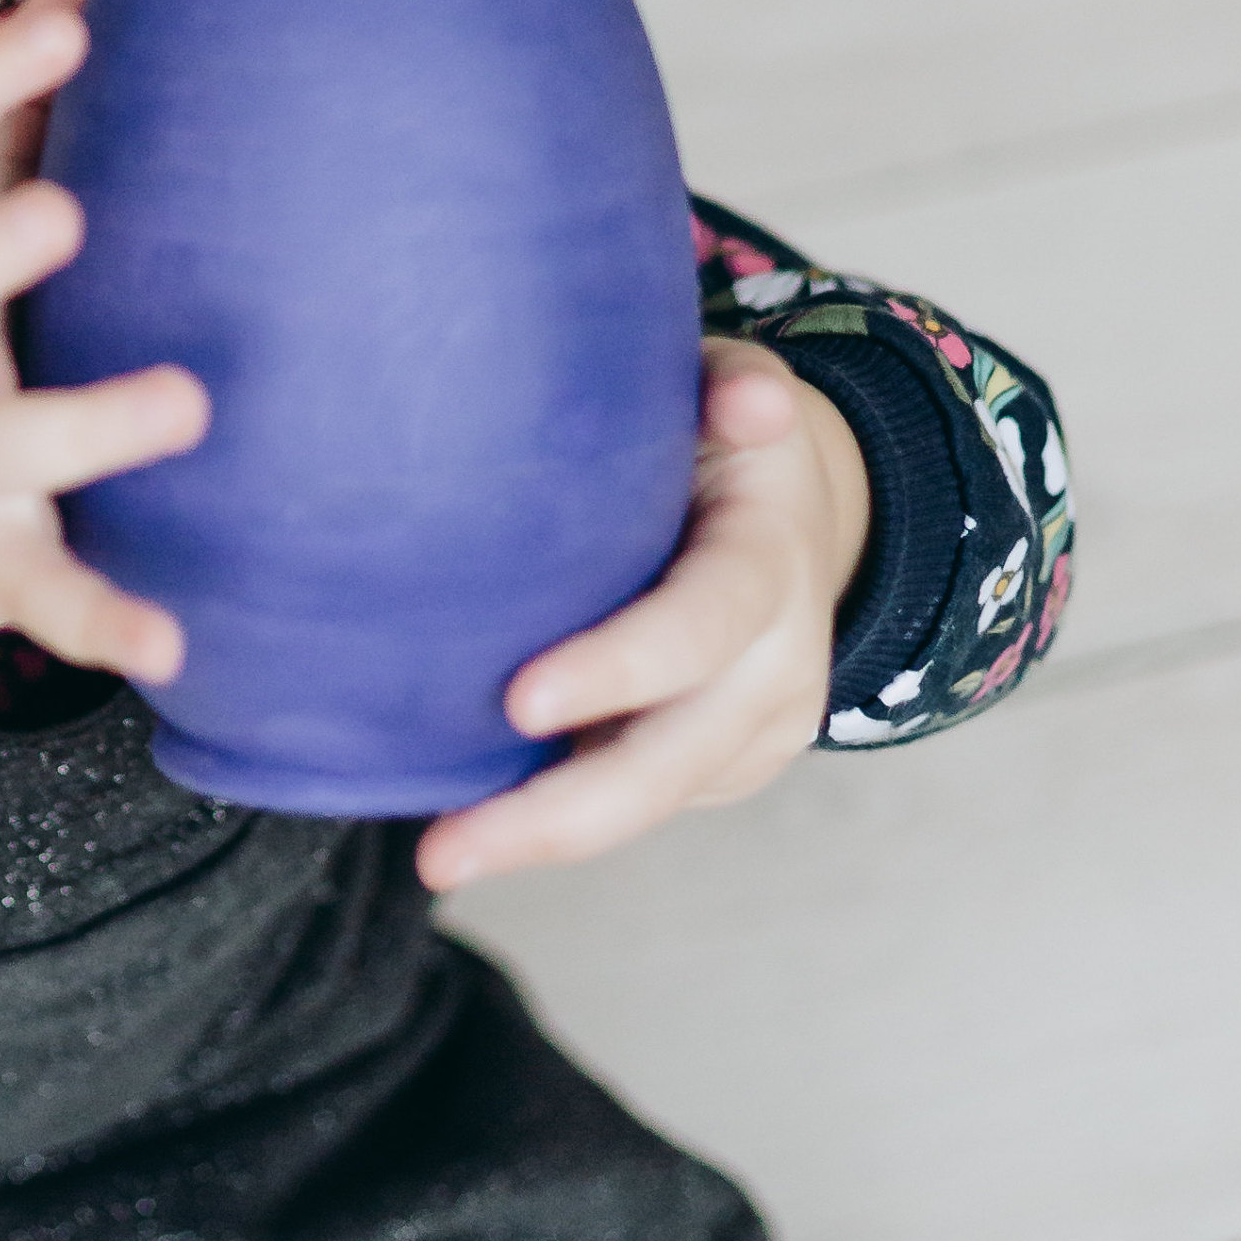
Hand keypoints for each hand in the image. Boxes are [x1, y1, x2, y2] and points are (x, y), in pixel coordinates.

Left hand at [414, 339, 868, 892]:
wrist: (800, 508)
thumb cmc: (726, 435)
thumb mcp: (734, 387)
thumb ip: (734, 386)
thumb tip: (751, 399)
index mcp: (770, 562)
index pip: (699, 627)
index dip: (617, 669)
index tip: (518, 700)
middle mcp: (779, 664)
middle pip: (671, 760)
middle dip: (559, 810)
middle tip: (447, 844)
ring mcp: (756, 730)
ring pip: (650, 803)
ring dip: (541, 836)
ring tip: (439, 855)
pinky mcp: (724, 765)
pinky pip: (641, 802)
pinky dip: (560, 817)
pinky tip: (478, 824)